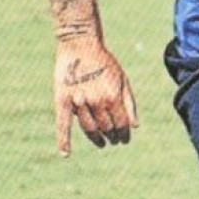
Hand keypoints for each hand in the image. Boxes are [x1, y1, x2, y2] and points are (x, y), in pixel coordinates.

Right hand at [54, 35, 138, 154]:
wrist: (80, 44)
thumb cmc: (105, 61)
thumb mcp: (122, 79)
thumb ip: (129, 103)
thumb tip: (135, 127)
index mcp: (113, 97)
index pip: (122, 125)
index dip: (124, 134)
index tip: (124, 139)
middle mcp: (96, 102)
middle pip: (106, 128)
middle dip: (112, 136)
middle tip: (113, 140)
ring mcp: (79, 102)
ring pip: (89, 128)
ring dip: (97, 138)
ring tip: (102, 143)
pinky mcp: (62, 100)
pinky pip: (63, 124)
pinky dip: (64, 140)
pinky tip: (66, 153)